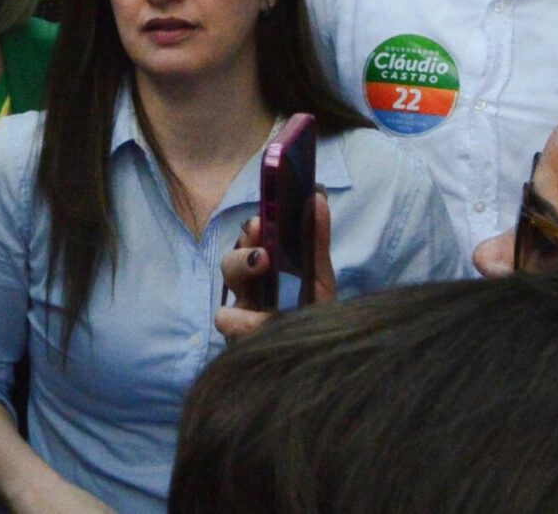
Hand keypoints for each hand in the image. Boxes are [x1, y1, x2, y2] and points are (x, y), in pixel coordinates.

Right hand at [215, 194, 334, 343]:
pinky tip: (265, 328)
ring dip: (245, 313)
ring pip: (224, 307)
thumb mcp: (321, 279)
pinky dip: (248, 327)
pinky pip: (232, 332)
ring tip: (268, 302)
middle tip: (264, 257)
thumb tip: (318, 199)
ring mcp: (243, 323)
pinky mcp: (241, 345)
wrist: (333, 359)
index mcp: (264, 272)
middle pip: (229, 268)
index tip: (258, 223)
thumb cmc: (318, 316)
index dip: (249, 233)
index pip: (247, 244)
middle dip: (241, 260)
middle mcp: (249, 295)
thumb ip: (316, 242)